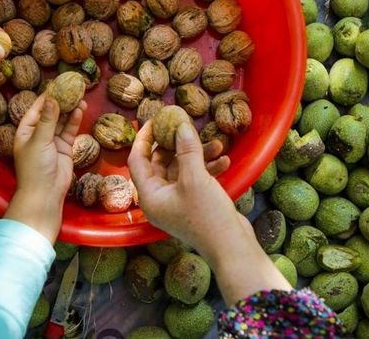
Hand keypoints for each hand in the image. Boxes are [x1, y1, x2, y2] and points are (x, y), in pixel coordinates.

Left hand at [6, 96, 85, 242]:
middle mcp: (38, 135)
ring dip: (69, 109)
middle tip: (71, 86)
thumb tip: (51, 99)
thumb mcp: (39, 140)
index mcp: (25, 132)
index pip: (35, 109)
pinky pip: (69, 131)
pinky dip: (74, 121)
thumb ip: (47, 119)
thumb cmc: (35, 168)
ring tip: (79, 95)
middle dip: (60, 101)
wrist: (45, 194)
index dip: (45, 97)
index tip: (56, 84)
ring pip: (61, 121)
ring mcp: (52, 142)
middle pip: (50, 113)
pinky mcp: (64, 148)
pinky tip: (81, 110)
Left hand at [127, 120, 242, 257]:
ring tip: (218, 144)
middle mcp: (159, 200)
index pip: (137, 160)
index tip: (155, 120)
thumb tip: (180, 124)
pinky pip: (195, 180)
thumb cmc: (207, 215)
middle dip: (177, 144)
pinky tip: (225, 160)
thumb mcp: (195, 178)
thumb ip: (186, 149)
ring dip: (198, 155)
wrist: (231, 248)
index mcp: (149, 196)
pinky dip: (207, 169)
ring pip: (182, 170)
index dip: (144, 138)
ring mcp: (177, 203)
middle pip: (160, 163)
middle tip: (186, 126)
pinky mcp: (194, 205)